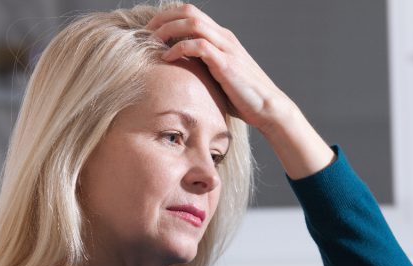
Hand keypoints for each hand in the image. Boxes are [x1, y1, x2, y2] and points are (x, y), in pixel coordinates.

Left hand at [146, 4, 290, 131]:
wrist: (267, 108)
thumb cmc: (242, 98)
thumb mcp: (217, 78)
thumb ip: (201, 69)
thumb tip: (176, 74)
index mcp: (221, 37)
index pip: (190, 13)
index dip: (167, 17)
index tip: (150, 32)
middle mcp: (223, 36)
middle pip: (188, 11)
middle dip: (162, 18)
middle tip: (144, 33)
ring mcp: (226, 47)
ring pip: (191, 22)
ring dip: (167, 29)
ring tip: (151, 43)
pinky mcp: (226, 63)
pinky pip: (198, 45)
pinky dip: (178, 48)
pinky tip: (167, 58)